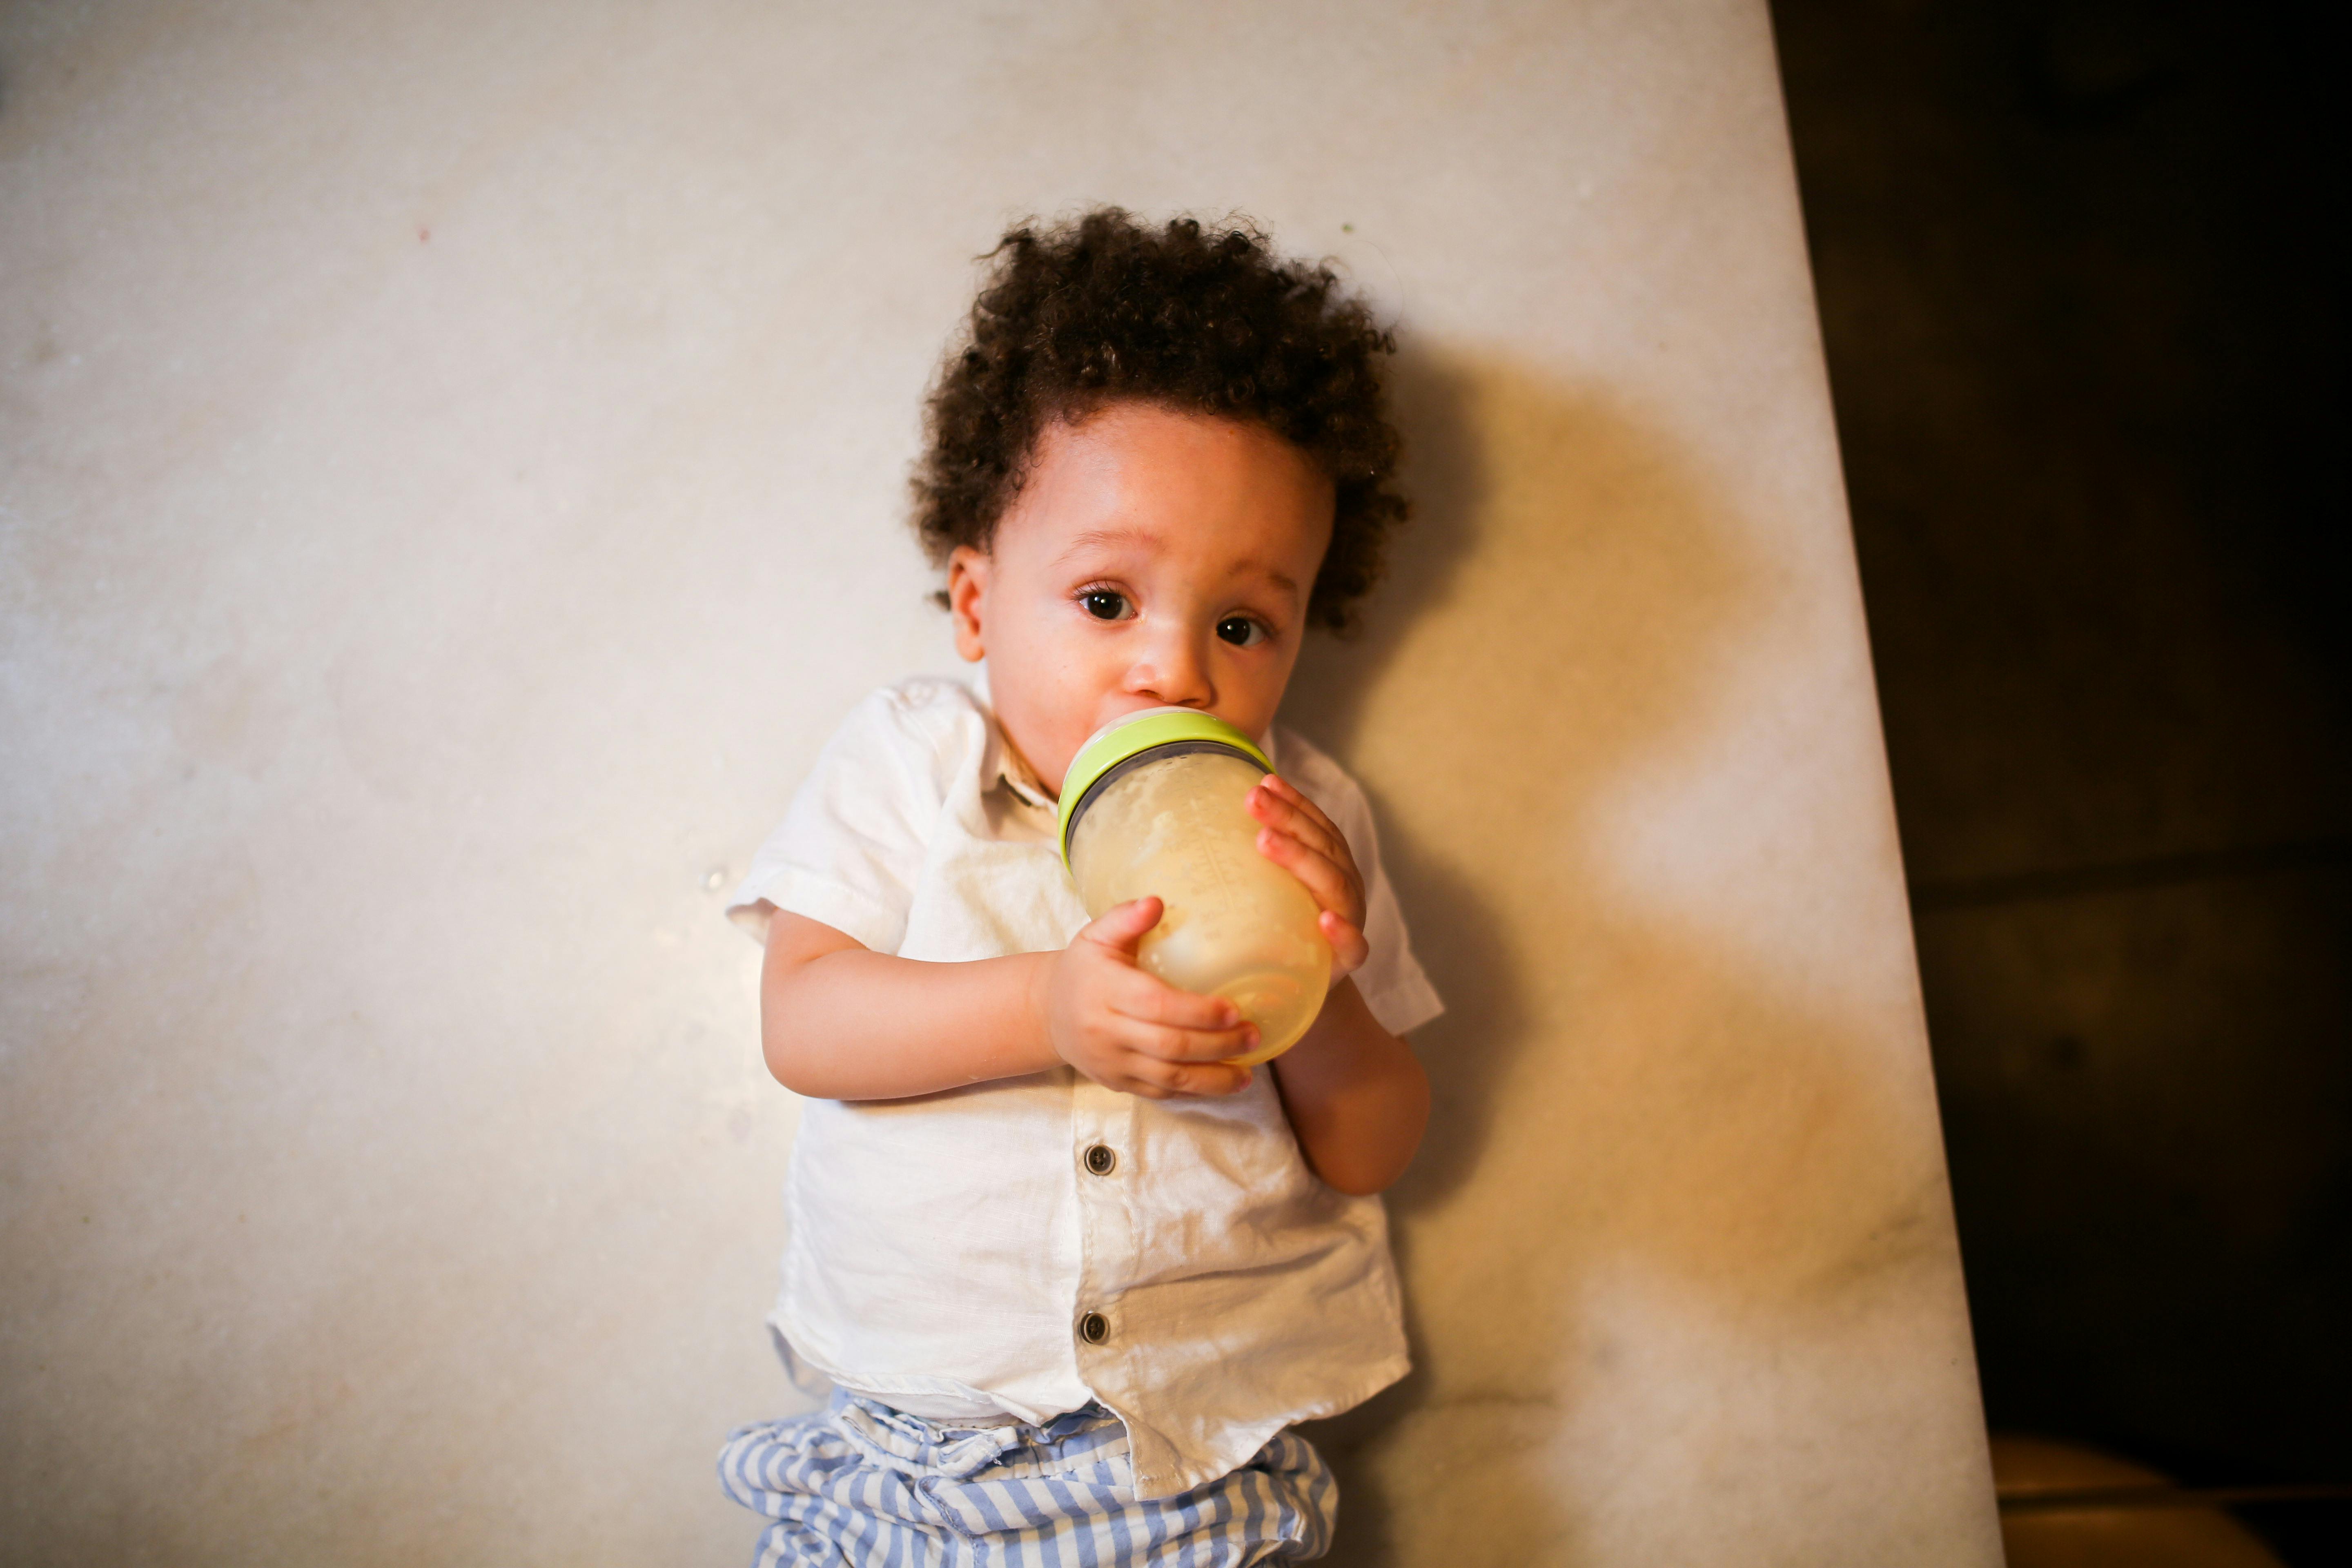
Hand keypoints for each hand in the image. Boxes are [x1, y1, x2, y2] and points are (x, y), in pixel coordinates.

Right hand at [1042, 897, 1258, 1097]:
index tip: (1234, 1009)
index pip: (1157, 1005)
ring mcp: (1113, 1062)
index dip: (1198, 1011)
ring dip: (1213, 1078)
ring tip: (1247, 1074)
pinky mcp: (1118, 1084)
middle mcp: (1108, 1032)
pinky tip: (1221, 1084)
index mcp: (1107, 991)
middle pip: (1170, 1046)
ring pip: (1168, 1079)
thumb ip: (1125, 918)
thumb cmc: (1084, 969)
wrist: (1049, 1013)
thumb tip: (1156, 901)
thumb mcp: (1096, 936)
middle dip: (1217, 1045)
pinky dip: (1193, 1092)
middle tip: (1253, 1036)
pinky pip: (1160, 1094)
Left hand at [1247, 774, 1370, 979]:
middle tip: (1254, 800)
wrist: (1305, 985)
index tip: (1264, 780)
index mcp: (1330, 863)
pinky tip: (1325, 920)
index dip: (1293, 801)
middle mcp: (1345, 884)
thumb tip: (1203, 822)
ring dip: (1302, 859)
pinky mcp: (1350, 959)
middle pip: (1321, 846)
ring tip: (1268, 841)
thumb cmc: (1282, 929)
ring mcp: (1351, 918)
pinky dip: (1341, 931)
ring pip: (1334, 884)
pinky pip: (1352, 944)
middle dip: (1288, 819)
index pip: (1315, 825)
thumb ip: (1257, 861)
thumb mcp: (1268, 891)